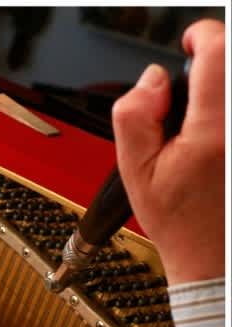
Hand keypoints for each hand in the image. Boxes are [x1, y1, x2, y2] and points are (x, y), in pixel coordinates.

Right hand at [112, 19, 224, 284]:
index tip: (191, 43)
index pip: (218, 52)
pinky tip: (216, 143)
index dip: (201, 37)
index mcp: (213, 131)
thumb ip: (135, 115)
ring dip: (220, 92)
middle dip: (214, 65)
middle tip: (192, 92)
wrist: (217, 258)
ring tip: (203, 123)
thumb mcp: (135, 170)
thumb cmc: (180, 221)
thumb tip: (151, 80)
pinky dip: (224, 115)